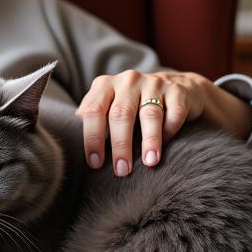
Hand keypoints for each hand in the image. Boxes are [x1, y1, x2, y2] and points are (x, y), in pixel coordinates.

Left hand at [74, 69, 211, 174]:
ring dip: (149, 141)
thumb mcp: (110, 106)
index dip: (93, 138)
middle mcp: (128, 80)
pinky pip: (173, 114)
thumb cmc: (134, 106)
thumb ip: (94, 119)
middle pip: (120, 114)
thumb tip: (73, 144)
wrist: (176, 89)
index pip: (93, 111)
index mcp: (105, 85)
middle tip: (121, 170)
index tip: (95, 163)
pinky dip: (169, 132)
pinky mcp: (177, 90)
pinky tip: (167, 146)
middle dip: (120, 145)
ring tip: (149, 163)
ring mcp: (154, 83)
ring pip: (149, 114)